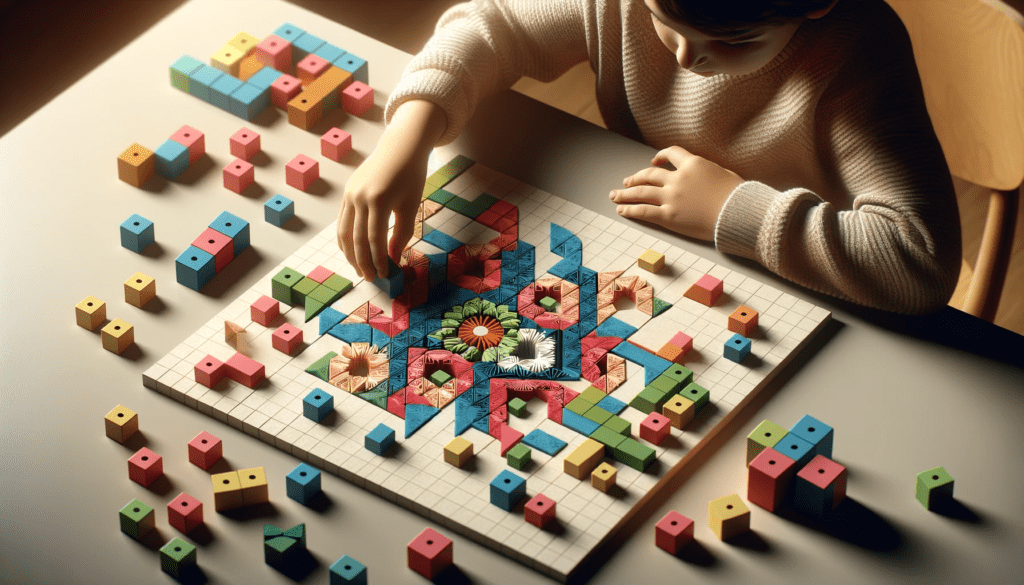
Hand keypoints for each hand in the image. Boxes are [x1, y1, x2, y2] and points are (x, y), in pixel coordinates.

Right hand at [337, 100, 446, 279]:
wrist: (400, 146)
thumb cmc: (412, 175)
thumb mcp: (411, 205)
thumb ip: (402, 233)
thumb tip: (393, 259)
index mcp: (379, 200)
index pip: (374, 239)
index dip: (378, 260)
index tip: (384, 274)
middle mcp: (360, 197)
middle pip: (356, 239)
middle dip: (363, 262)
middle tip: (370, 279)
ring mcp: (350, 194)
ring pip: (344, 232)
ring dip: (350, 254)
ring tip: (360, 269)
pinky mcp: (347, 192)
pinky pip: (342, 221)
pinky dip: (346, 239)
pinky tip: (352, 252)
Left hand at [609, 145, 743, 241]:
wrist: (738, 214)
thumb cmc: (738, 196)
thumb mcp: (726, 174)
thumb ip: (709, 172)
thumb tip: (707, 174)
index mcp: (693, 164)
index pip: (671, 154)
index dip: (659, 155)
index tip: (654, 160)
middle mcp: (678, 178)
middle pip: (649, 174)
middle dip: (635, 178)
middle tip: (626, 181)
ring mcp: (671, 197)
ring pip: (641, 192)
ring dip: (626, 193)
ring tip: (615, 195)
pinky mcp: (669, 216)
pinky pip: (644, 211)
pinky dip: (630, 210)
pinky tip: (622, 210)